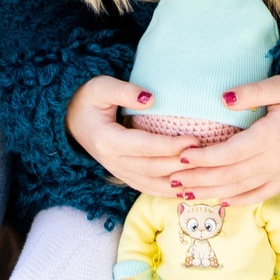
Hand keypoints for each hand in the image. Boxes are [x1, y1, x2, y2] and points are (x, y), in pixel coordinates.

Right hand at [66, 76, 194, 196]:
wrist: (71, 119)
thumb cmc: (88, 100)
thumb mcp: (101, 87)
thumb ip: (124, 91)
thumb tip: (150, 99)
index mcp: (107, 141)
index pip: (144, 147)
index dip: (170, 146)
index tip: (194, 140)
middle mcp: (113, 163)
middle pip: (153, 169)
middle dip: (182, 164)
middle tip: (208, 156)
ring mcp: (119, 173)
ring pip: (154, 185)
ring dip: (181, 183)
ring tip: (205, 174)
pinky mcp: (126, 177)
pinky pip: (151, 189)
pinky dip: (172, 192)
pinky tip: (191, 189)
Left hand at [165, 76, 279, 209]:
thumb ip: (253, 91)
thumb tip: (224, 98)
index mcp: (272, 136)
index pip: (230, 153)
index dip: (205, 158)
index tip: (182, 157)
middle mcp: (277, 159)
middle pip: (231, 175)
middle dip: (200, 180)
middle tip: (173, 182)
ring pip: (242, 188)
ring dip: (214, 192)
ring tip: (188, 194)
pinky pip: (262, 194)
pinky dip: (241, 199)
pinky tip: (222, 199)